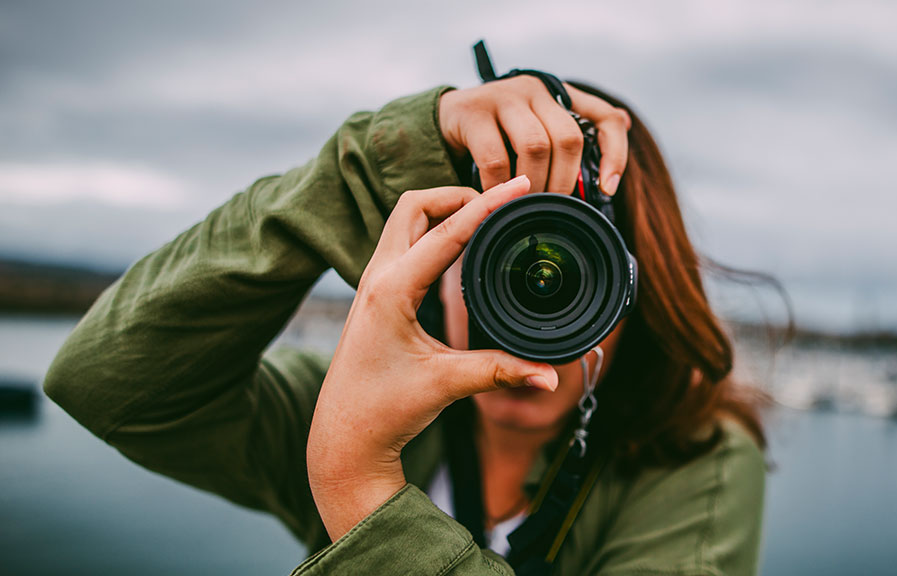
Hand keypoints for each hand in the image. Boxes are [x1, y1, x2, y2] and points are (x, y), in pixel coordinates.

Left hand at [306, 175, 557, 540]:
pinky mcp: (376, 294)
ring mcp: (372, 283)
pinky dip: (433, 231)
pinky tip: (459, 246)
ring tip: (485, 216)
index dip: (489, 204)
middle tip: (500, 201)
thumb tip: (552, 375)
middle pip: (416, 205)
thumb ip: (502, 372)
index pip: (449, 231)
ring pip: (405, 220)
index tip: (520, 186)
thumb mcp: (447, 385)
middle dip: (458, 194)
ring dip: (442, 209)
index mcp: (392, 290)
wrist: (344, 436)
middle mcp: (378, 277)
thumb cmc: (383, 410)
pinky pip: (404, 243)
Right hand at [438, 76, 631, 195]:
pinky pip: (495, 158)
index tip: (607, 189)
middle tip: (553, 208)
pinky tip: (497, 199)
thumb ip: (571, 137)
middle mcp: (535, 90)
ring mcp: (504, 97)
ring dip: (534, 185)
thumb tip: (622, 142)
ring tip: (526, 206)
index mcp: (559, 96)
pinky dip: (500, 187)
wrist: (447, 119)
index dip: (615, 154)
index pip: (605, 118)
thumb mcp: (537, 131)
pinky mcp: (473, 112)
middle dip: (564, 181)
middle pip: (568, 138)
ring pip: (535, 146)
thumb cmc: (501, 133)